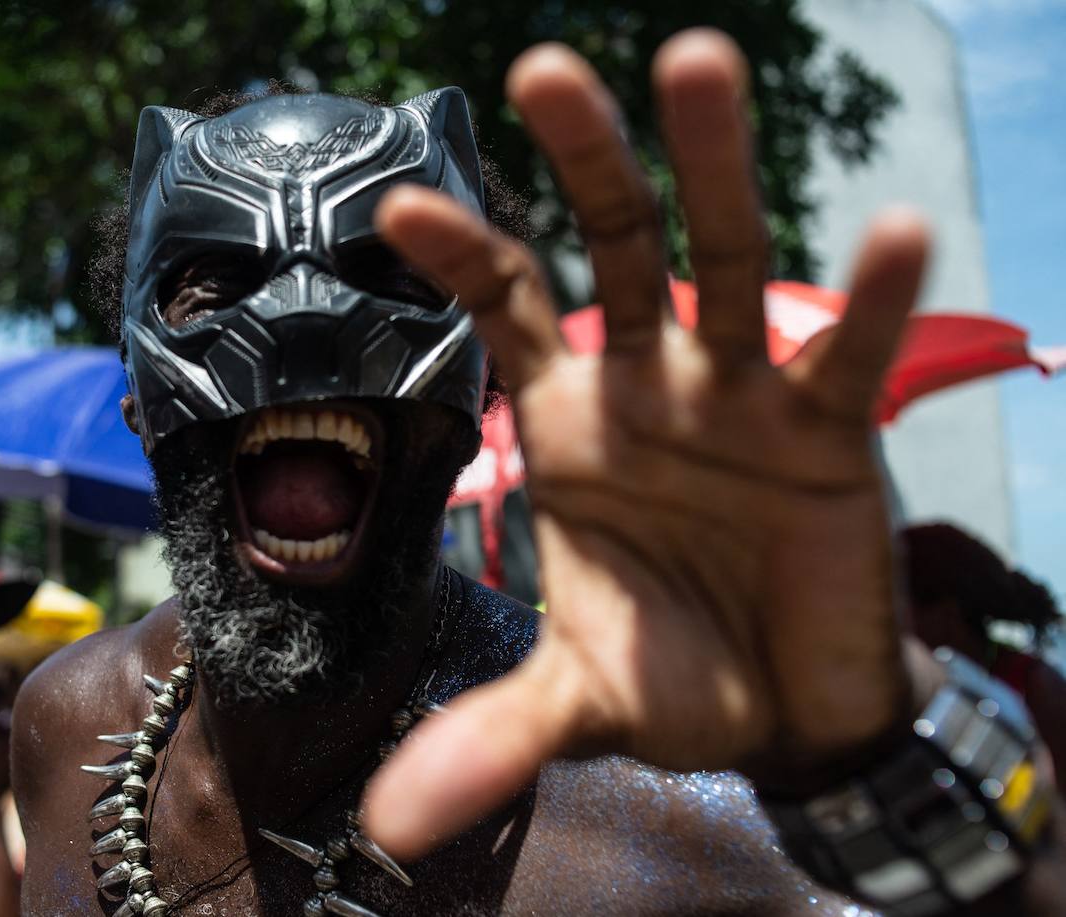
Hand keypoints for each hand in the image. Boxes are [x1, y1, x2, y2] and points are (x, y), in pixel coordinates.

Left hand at [362, 30, 930, 858]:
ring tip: (696, 64)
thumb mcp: (576, 701)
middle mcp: (649, 386)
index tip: (399, 206)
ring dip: (714, 168)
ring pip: (727, 262)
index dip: (460, 257)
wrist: (789, 714)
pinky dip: (870, 299)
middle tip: (547, 70)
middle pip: (608, 247)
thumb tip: (386, 832)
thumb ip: (489, 737)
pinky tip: (892, 230)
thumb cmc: (675, 679)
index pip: (506, 313)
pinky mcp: (830, 432)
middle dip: (585, 162)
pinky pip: (846, 357)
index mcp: (568, 424)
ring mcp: (741, 396)